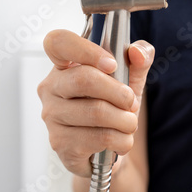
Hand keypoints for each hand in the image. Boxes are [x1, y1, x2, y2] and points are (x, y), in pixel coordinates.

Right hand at [37, 29, 154, 176]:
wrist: (107, 150)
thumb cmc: (113, 108)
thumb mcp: (130, 79)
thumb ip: (140, 59)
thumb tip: (138, 53)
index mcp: (65, 64)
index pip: (58, 42)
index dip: (86, 50)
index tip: (112, 64)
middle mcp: (51, 87)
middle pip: (84, 79)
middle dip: (120, 92)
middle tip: (131, 102)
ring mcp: (52, 116)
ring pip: (96, 112)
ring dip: (125, 120)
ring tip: (129, 123)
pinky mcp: (60, 143)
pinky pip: (100, 137)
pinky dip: (122, 140)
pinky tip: (121, 141)